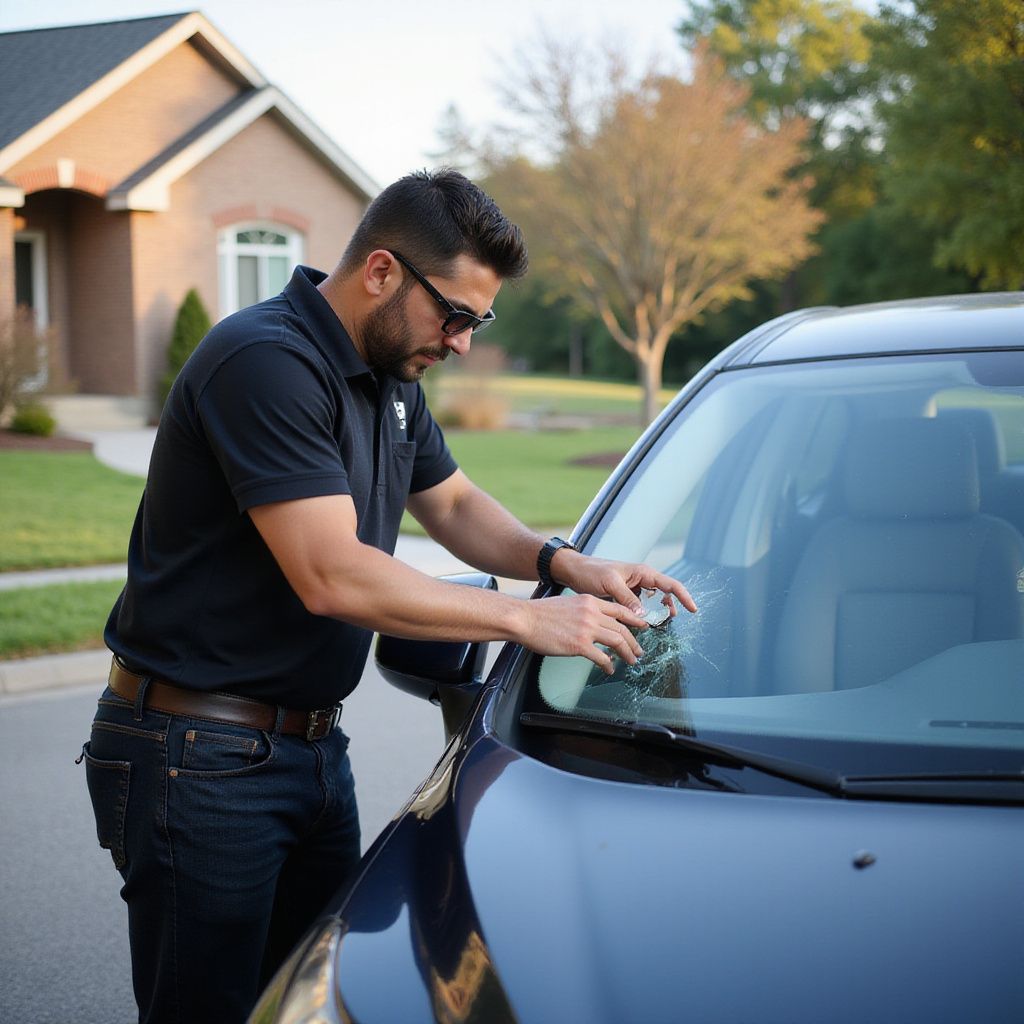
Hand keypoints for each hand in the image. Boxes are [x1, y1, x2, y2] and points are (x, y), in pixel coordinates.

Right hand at [520, 594, 647, 674]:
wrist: (525, 619)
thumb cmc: (540, 613)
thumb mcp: (568, 603)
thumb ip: (584, 610)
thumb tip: (593, 622)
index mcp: (590, 601)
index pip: (619, 610)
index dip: (634, 619)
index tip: (642, 626)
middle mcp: (592, 613)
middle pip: (622, 627)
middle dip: (634, 641)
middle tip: (639, 650)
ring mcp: (587, 629)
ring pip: (618, 641)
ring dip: (627, 653)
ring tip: (631, 660)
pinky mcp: (579, 645)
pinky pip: (602, 657)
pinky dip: (609, 664)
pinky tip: (609, 668)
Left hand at [551, 550, 697, 618]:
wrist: (574, 571)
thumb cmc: (591, 571)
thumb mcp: (610, 584)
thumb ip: (627, 599)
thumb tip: (643, 616)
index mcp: (642, 572)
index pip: (670, 584)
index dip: (684, 597)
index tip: (693, 609)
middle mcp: (641, 580)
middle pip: (664, 596)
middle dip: (669, 609)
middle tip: (667, 623)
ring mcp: (634, 589)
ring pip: (652, 604)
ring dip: (654, 615)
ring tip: (654, 627)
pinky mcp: (625, 597)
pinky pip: (640, 608)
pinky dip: (642, 617)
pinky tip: (639, 626)